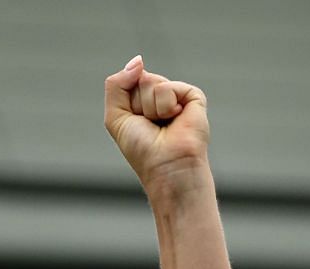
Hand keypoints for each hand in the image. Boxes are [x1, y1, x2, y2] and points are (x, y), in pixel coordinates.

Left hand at [103, 55, 209, 192]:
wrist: (167, 167)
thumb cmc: (143, 150)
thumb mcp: (116, 117)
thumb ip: (116, 84)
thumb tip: (138, 60)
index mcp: (143, 101)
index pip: (128, 81)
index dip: (127, 104)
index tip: (137, 125)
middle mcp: (160, 96)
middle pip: (139, 79)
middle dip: (138, 105)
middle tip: (151, 125)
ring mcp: (177, 96)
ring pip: (151, 82)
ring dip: (151, 108)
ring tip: (164, 125)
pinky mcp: (193, 96)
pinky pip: (168, 87)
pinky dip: (166, 106)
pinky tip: (176, 119)